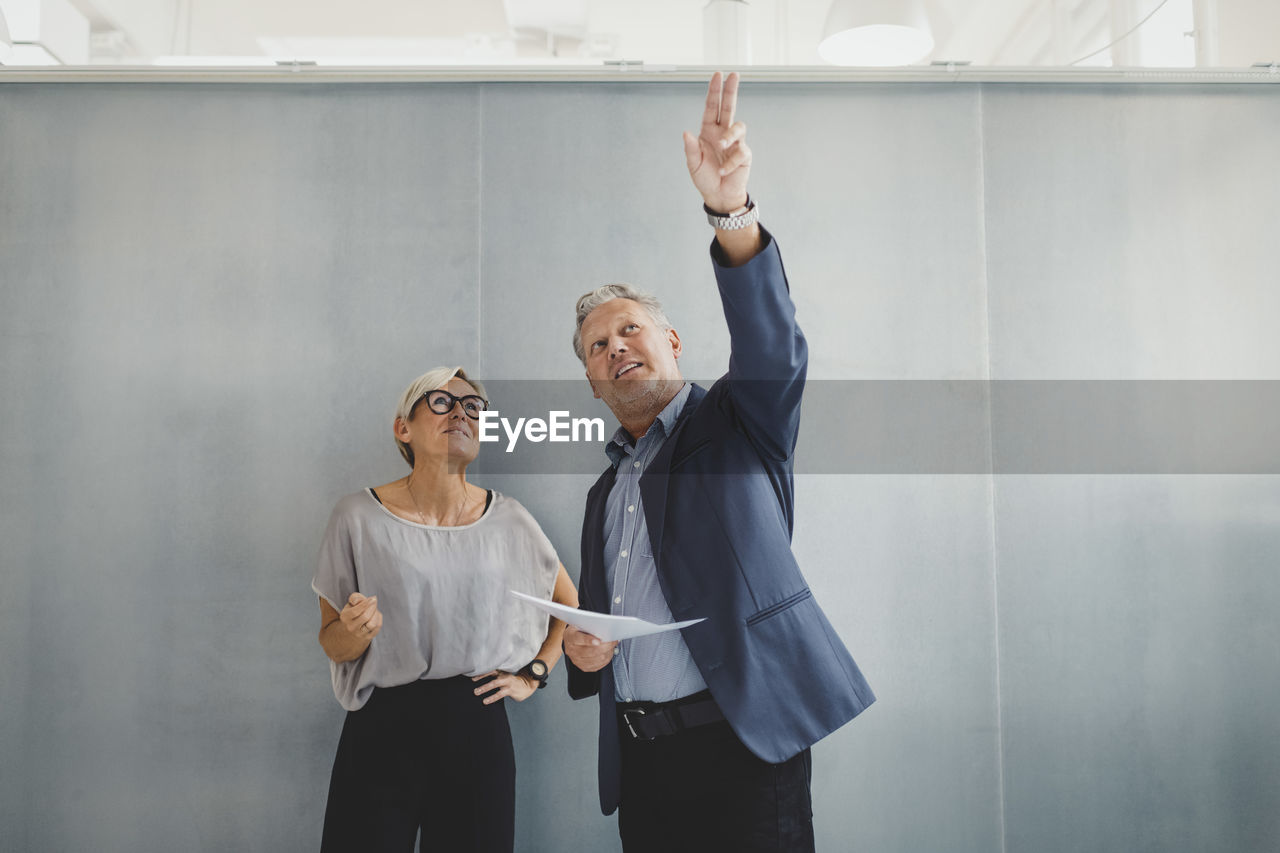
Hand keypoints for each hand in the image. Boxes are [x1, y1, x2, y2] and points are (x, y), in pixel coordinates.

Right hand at [339, 592, 380, 640]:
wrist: (350, 632)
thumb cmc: (353, 613)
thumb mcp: (350, 604)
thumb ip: (355, 597)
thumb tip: (358, 600)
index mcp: (345, 617)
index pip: (355, 611)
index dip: (366, 603)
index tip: (373, 598)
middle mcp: (351, 627)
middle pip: (365, 617)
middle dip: (373, 607)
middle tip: (374, 601)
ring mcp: (359, 634)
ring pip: (372, 624)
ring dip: (376, 614)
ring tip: (374, 609)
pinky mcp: (367, 638)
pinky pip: (377, 627)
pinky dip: (379, 619)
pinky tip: (375, 615)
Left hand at [472, 671, 536, 704]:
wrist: (526, 686)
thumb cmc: (511, 683)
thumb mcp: (503, 677)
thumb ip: (494, 677)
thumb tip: (479, 679)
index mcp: (501, 671)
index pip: (490, 669)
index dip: (481, 673)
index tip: (472, 677)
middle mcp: (503, 675)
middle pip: (491, 674)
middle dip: (481, 678)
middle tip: (472, 681)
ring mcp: (507, 682)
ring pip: (495, 684)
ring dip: (485, 687)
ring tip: (476, 692)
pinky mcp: (510, 690)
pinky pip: (499, 694)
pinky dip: (492, 697)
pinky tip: (485, 701)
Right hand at [563, 624, 617, 672]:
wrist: (570, 642)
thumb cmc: (578, 631)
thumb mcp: (580, 624)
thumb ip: (589, 626)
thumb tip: (603, 629)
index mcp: (570, 637)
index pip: (579, 639)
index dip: (589, 640)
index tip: (598, 640)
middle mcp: (573, 651)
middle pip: (592, 651)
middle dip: (605, 646)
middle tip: (613, 640)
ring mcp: (578, 660)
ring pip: (598, 659)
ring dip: (608, 652)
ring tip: (612, 645)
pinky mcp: (584, 667)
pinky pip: (599, 665)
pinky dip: (606, 658)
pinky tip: (608, 652)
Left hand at [683, 71, 750, 213]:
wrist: (718, 196)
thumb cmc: (705, 178)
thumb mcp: (693, 164)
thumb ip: (690, 149)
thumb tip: (686, 132)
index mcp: (709, 131)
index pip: (712, 108)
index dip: (714, 92)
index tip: (718, 75)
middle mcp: (723, 133)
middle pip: (729, 107)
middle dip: (731, 90)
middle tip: (734, 74)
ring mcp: (735, 142)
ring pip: (738, 126)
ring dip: (729, 135)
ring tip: (721, 146)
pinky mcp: (744, 154)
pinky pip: (740, 152)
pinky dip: (730, 163)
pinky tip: (723, 171)